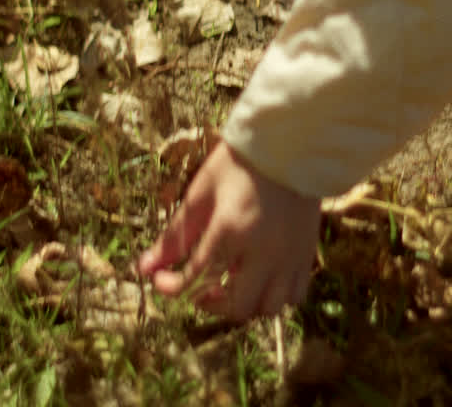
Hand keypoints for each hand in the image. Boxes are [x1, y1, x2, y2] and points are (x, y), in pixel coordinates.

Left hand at [137, 141, 320, 320]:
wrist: (291, 143)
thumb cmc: (239, 162)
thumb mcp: (201, 193)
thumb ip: (175, 235)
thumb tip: (143, 268)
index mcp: (230, 230)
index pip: (195, 279)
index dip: (170, 287)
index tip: (160, 279)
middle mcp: (263, 251)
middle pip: (237, 306)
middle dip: (209, 303)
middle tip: (199, 285)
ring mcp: (289, 256)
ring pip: (268, 308)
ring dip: (244, 303)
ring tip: (231, 283)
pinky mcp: (307, 254)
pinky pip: (294, 296)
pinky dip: (274, 296)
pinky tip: (259, 278)